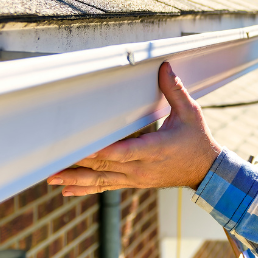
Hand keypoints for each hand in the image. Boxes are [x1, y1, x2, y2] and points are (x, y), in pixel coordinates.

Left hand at [47, 61, 221, 196]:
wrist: (205, 172)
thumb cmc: (197, 140)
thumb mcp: (191, 113)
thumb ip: (174, 90)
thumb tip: (163, 66)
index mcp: (156, 149)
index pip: (125, 152)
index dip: (103, 151)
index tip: (83, 149)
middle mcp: (142, 168)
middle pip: (106, 166)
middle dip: (79, 163)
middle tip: (53, 161)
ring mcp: (136, 178)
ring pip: (102, 179)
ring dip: (76, 179)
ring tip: (52, 178)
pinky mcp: (133, 182)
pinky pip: (106, 187)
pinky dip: (86, 189)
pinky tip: (67, 191)